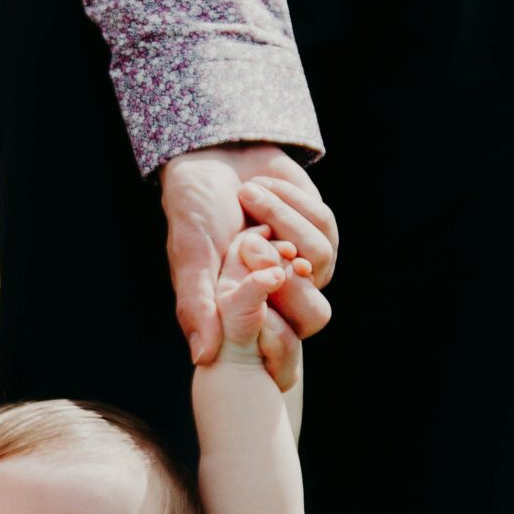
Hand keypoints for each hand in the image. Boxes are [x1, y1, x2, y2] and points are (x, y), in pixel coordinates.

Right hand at [161, 145, 337, 377]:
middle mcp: (283, 297)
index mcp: (251, 314)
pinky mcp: (322, 228)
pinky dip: (288, 199)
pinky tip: (261, 186)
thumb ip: (197, 305)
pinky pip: (322, 223)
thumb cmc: (195, 210)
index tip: (242, 269)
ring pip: (318, 259)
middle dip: (279, 269)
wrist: (212, 156)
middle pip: (316, 314)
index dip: (274, 320)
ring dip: (281, 220)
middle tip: (246, 239)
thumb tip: (203, 357)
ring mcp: (307, 263)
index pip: (285, 344)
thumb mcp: (190, 257)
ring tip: (247, 195)